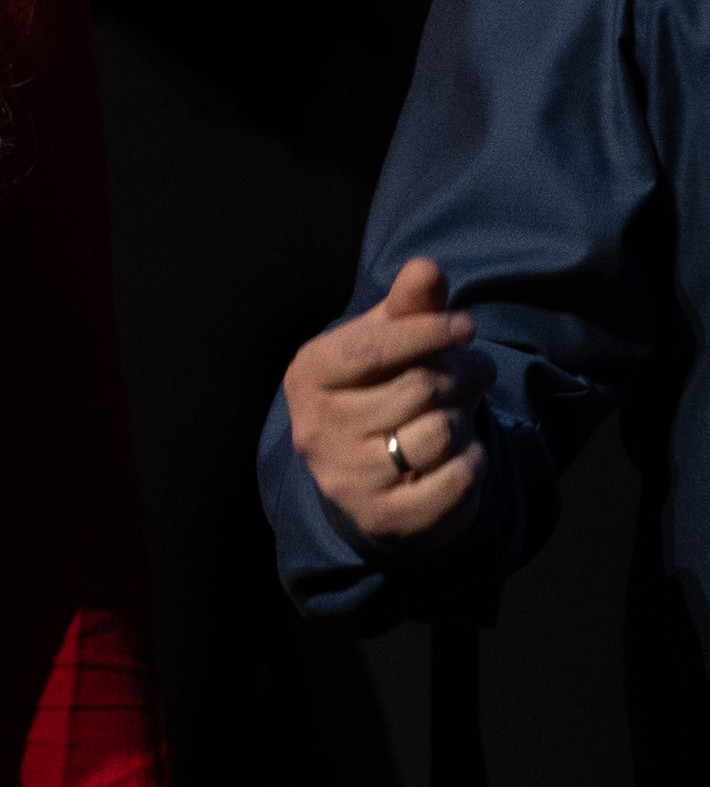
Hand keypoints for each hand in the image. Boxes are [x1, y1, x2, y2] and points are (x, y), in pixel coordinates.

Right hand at [282, 255, 486, 553]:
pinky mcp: (384, 518)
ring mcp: (346, 478)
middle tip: (476, 372)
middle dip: (462, 376)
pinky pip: (455, 484)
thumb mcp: (387, 343)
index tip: (466, 327)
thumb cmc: (378, 391)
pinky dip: (473, 465)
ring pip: (438, 436)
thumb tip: (427, 268)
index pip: (368, 349)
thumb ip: (408, 307)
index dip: (425, 333)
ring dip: (468, 421)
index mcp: (309, 375)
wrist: (366, 476)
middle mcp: (316, 429)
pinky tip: (461, 457)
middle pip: (416, 391)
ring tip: (463, 414)